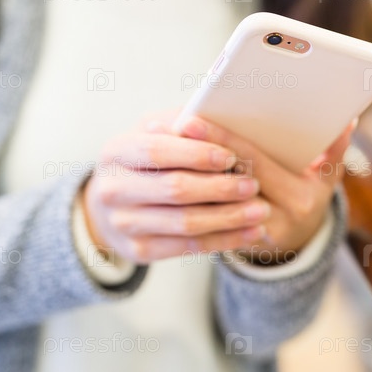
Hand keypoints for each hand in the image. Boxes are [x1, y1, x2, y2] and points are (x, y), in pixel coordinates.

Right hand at [80, 112, 271, 264]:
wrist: (114, 206)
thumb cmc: (146, 160)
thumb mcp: (154, 134)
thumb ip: (178, 124)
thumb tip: (202, 121)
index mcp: (115, 153)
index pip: (157, 151)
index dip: (195, 154)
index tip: (230, 156)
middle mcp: (113, 190)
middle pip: (175, 190)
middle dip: (220, 187)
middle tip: (253, 185)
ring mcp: (123, 224)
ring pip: (186, 223)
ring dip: (229, 218)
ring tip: (259, 211)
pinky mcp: (139, 250)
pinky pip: (189, 247)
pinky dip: (224, 239)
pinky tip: (249, 233)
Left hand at [174, 116, 355, 263]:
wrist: (297, 240)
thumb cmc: (307, 194)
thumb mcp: (325, 177)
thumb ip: (334, 151)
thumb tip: (348, 122)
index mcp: (299, 197)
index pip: (254, 162)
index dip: (222, 140)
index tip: (193, 118)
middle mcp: (276, 219)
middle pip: (227, 182)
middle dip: (196, 153)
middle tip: (165, 128)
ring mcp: (253, 236)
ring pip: (212, 206)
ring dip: (186, 177)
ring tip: (159, 149)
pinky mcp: (235, 244)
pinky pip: (207, 222)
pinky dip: (187, 198)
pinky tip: (165, 177)